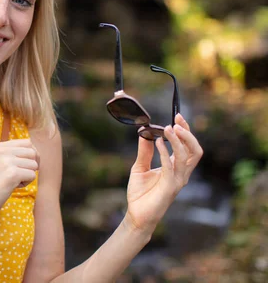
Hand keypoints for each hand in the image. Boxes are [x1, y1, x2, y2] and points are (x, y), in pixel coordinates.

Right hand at [0, 139, 38, 217]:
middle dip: (32, 165)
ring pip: (34, 165)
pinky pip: (32, 175)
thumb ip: (12, 154)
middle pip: (32, 152)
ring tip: (14, 181)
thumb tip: (35, 153)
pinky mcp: (12, 173)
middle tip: (22, 175)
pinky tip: (14, 186)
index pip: (27, 143)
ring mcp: (7, 161)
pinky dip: (26, 183)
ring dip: (28, 175)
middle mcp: (2, 150)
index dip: (31, 155)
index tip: (26, 166)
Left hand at [124, 114, 203, 233]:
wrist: (136, 215)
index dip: (186, 130)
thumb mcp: (139, 167)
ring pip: (187, 156)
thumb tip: (145, 133)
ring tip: (168, 128)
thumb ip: (144, 151)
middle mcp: (181, 173)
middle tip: (176, 121)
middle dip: (188, 134)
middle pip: (195, 150)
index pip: (188, 146)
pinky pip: (171, 166)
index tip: (177, 116)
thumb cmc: (140, 194)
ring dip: (178, 140)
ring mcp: (178, 180)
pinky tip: (158, 142)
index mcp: (175, 167)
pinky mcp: (170, 187)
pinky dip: (165, 152)